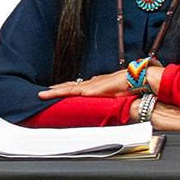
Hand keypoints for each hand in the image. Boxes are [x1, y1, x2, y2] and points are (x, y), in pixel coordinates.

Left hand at [38, 63, 163, 99]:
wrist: (137, 79)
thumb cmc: (131, 86)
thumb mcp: (118, 93)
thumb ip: (111, 96)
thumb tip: (110, 99)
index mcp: (97, 84)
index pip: (78, 86)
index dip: (67, 89)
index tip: (57, 90)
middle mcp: (91, 83)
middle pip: (69, 86)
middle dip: (56, 90)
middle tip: (43, 93)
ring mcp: (90, 86)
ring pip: (67, 88)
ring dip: (55, 91)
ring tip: (43, 94)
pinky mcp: (90, 90)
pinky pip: (71, 91)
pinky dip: (60, 93)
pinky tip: (52, 94)